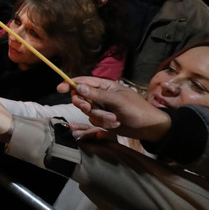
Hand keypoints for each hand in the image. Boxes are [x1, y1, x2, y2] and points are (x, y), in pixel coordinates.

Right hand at [57, 77, 172, 142]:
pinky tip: (116, 124)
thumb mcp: (117, 101)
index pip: (83, 82)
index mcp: (105, 85)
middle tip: (90, 109)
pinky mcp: (103, 119)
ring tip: (115, 120)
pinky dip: (104, 124)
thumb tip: (78, 87)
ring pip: (88, 112)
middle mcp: (101, 95)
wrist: (149, 128)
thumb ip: (97, 94)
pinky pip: (94, 121)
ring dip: (100, 117)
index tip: (59, 89)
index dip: (70, 84)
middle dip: (87, 106)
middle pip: (82, 98)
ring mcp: (102, 107)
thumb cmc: (136, 109)